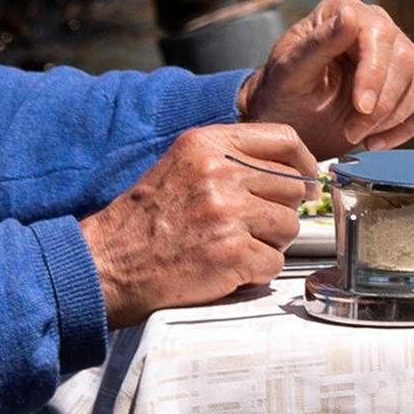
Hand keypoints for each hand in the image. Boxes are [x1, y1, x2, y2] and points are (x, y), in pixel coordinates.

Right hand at [81, 121, 317, 324]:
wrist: (106, 266)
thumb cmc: (144, 220)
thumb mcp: (182, 165)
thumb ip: (231, 156)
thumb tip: (292, 167)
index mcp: (209, 144)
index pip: (284, 140)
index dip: (304, 163)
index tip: (307, 179)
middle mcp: (220, 173)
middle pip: (293, 187)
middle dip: (279, 211)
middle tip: (250, 227)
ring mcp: (227, 214)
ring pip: (289, 226)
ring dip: (268, 243)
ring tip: (233, 247)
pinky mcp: (230, 254)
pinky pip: (273, 262)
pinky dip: (256, 273)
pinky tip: (227, 270)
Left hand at [236, 0, 413, 155]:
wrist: (288, 123)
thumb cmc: (282, 94)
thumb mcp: (290, 72)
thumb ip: (319, 44)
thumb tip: (350, 16)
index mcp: (345, 11)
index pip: (379, 33)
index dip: (374, 72)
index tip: (360, 107)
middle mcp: (377, 26)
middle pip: (405, 59)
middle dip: (382, 104)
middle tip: (351, 132)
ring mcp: (397, 55)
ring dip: (393, 117)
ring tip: (357, 135)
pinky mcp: (409, 85)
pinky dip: (405, 128)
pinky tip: (375, 141)